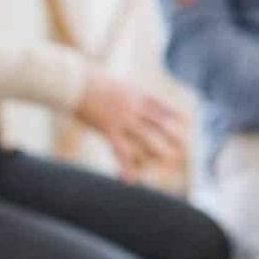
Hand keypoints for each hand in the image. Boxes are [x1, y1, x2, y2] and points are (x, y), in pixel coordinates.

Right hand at [73, 71, 187, 179]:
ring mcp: (123, 119)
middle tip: (183, 148)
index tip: (184, 121)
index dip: (173, 114)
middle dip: (173, 136)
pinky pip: (121, 152)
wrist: (74, 81)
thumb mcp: (108, 80)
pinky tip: (130, 180)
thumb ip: (116, 90)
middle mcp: (134, 107)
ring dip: (158, 152)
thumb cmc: (85, 78)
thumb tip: (115, 91)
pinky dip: (126, 168)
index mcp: (135, 94)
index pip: (160, 106)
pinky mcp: (109, 130)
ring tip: (168, 164)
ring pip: (147, 139)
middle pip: (160, 124)